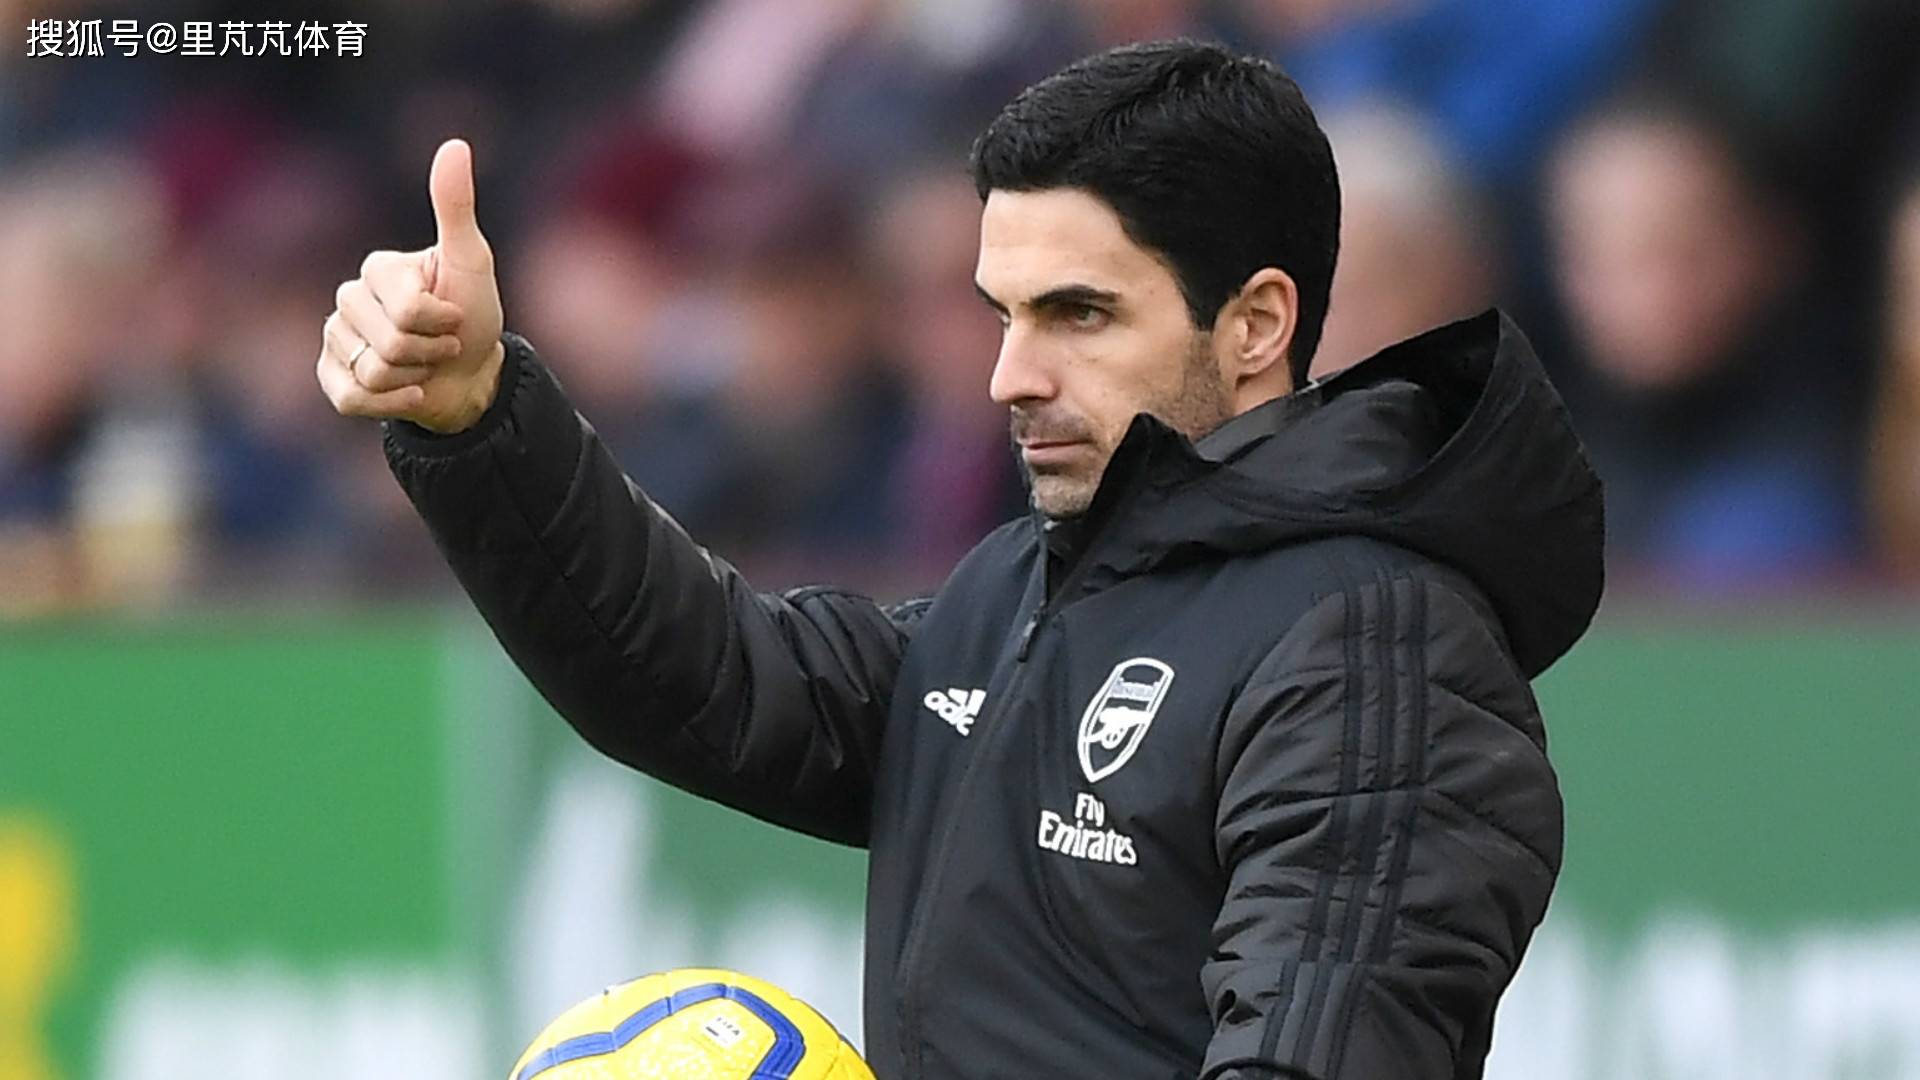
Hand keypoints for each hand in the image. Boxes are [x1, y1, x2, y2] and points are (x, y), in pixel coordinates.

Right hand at [319, 138, 505, 433]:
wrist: (472, 375)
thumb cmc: (474, 316)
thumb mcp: (472, 260)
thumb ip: (455, 206)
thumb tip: (455, 144)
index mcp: (377, 269)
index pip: (406, 308)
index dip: (442, 322)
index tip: (456, 317)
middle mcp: (349, 300)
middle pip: (389, 343)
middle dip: (429, 352)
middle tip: (441, 345)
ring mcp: (336, 339)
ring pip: (372, 372)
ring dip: (413, 377)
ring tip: (424, 366)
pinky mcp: (333, 379)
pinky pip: (350, 397)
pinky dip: (389, 403)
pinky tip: (409, 392)